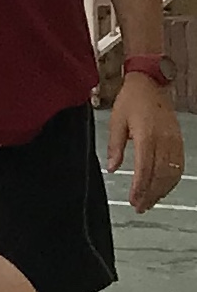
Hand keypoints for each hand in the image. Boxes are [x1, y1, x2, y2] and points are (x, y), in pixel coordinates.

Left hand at [111, 72, 185, 210]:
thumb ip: (115, 146)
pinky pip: (179, 166)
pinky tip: (164, 187)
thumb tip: (112, 168)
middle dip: (150, 194)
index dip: (140, 188)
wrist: (150, 84)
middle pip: (160, 175)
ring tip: (150, 201)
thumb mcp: (116, 121)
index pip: (145, 169)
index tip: (134, 201)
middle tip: (141, 207)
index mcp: (146, 136)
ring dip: (162, 190)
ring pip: (171, 173)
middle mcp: (163, 141)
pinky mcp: (179, 141)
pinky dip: (172, 180)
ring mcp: (174, 142)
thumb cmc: (131, 100)